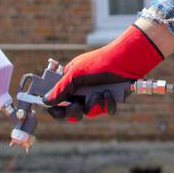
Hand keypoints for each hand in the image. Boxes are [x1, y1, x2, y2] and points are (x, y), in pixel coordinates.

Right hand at [43, 24, 163, 121]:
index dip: (55, 108)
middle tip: (77, 106)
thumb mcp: (76, 74)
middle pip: (72, 111)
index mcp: (71, 83)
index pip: (58, 100)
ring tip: (100, 92)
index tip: (55, 110)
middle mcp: (83, 91)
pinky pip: (106, 110)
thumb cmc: (99, 62)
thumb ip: (60, 89)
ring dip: (94, 104)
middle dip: (74, 111)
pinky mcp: (111, 99)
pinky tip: (109, 93)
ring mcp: (97, 95)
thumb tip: (46, 101)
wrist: (127, 60)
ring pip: (90, 112)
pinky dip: (107, 103)